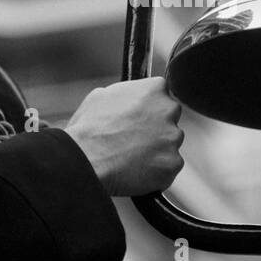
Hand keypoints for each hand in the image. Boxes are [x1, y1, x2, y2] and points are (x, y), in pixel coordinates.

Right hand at [64, 77, 183, 195]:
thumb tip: (130, 100)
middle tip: (134, 140)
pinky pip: (168, 167)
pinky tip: (136, 171)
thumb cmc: (89, 129)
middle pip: (169, 120)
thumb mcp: (101, 96)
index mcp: (154, 89)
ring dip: (156, 151)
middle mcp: (169, 110)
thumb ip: (126, 94)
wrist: (86, 161)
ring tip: (130, 158)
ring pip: (169, 145)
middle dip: (156, 129)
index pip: (161, 95)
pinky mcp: (173, 163)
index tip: (138, 119)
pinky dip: (156, 171)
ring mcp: (173, 138)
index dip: (148, 109)